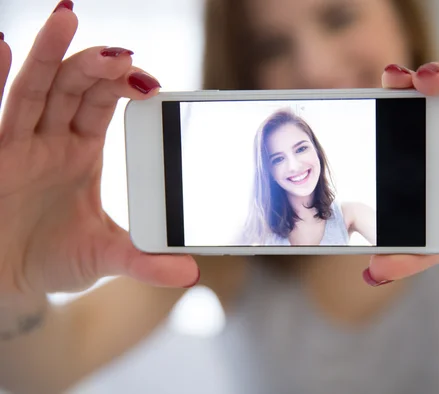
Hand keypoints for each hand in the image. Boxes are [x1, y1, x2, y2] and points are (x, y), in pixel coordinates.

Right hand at [0, 1, 199, 295]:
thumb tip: (191, 272)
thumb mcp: (105, 257)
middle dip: (94, 64)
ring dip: (49, 54)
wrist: (9, 282)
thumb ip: (144, 260)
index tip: (147, 80)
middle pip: (71, 87)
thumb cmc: (54, 259)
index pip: (102, 102)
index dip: (121, 84)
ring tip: (67, 17)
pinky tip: (1, 47)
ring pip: (34, 90)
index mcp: (81, 150)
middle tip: (122, 53)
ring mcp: (18, 146)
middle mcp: (50, 140)